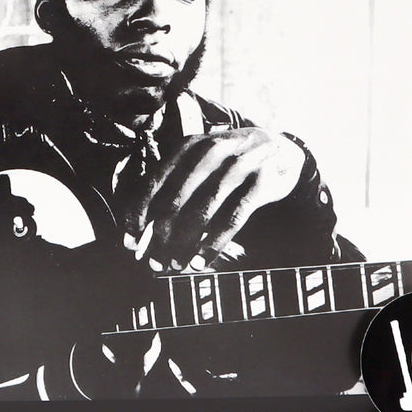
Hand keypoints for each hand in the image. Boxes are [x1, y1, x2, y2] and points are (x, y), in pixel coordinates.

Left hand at [123, 128, 305, 271]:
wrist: (280, 149)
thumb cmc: (228, 162)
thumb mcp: (200, 162)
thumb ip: (174, 186)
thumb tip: (143, 228)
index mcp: (188, 146)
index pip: (155, 182)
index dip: (139, 213)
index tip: (130, 240)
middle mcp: (210, 152)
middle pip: (176, 199)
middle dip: (160, 235)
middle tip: (153, 261)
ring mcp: (238, 165)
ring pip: (203, 210)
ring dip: (185, 242)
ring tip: (175, 265)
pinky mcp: (260, 182)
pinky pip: (233, 218)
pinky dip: (214, 242)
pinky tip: (201, 260)